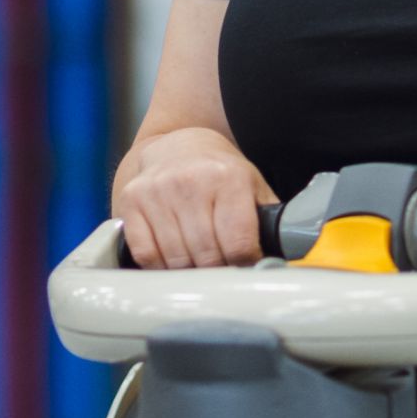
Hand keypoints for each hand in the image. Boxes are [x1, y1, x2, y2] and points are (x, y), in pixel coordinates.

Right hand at [116, 127, 277, 268]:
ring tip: (200, 264)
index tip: (246, 267)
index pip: (239, 244)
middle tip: (223, 270)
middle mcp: (190, 181)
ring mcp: (157, 191)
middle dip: (218, 270)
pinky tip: (173, 259)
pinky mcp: (131, 201)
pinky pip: (146, 254)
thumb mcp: (253, 187)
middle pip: (207, 255)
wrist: (177, 146)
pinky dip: (160, 266)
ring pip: (176, 259)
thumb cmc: (220, 174)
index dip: (245, 264)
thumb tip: (285, 257)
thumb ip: (269, 221)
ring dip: (190, 271)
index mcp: (228, 178)